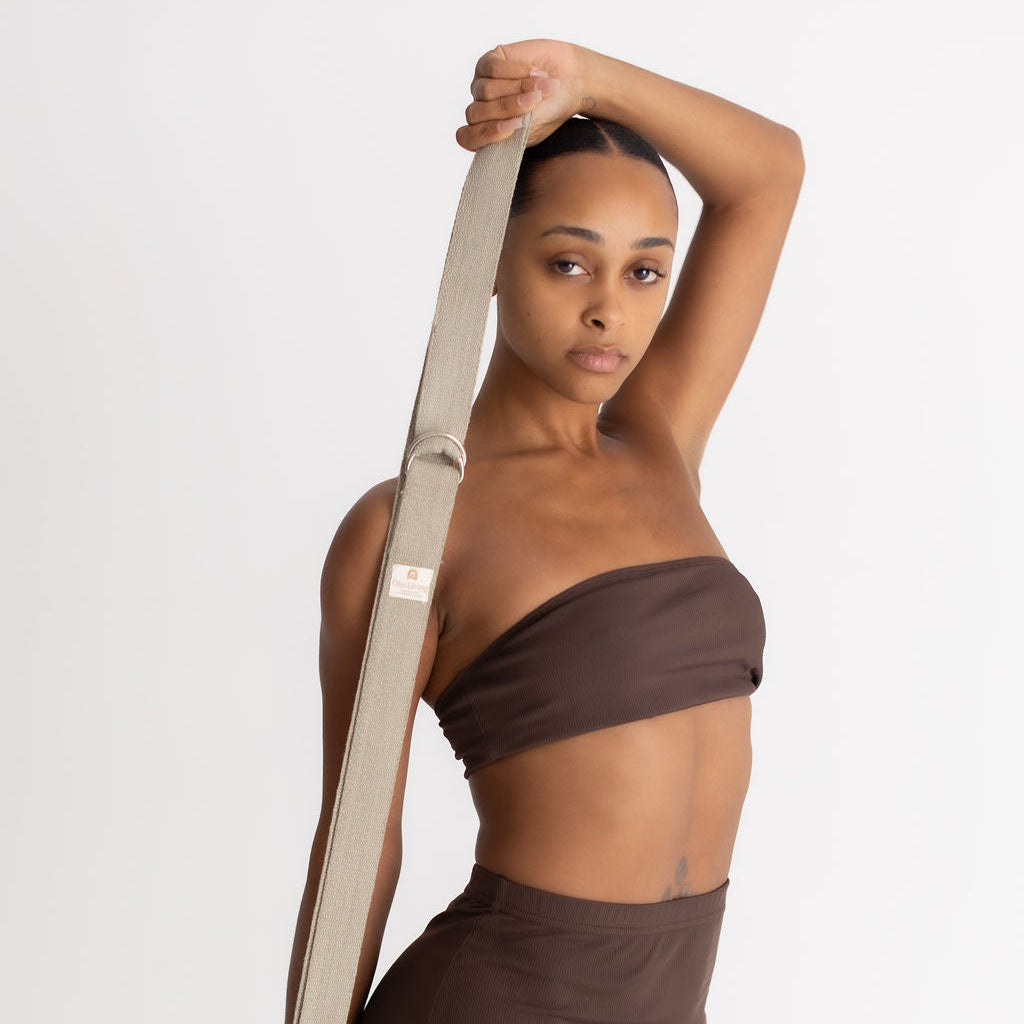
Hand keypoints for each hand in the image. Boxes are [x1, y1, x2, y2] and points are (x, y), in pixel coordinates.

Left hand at [455, 39, 584, 151]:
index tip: (512, 128)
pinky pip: (492, 68)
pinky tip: (536, 72)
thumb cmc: (552, 108)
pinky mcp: (491, 61)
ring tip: (541, 87)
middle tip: (535, 102)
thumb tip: (499, 126)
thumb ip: (513, 131)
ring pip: (486, 90)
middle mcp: (482, 109)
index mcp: (488, 132)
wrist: (571, 81)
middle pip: (476, 113)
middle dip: (507, 109)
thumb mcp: (534, 128)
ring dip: (518, 88)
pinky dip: (516, 71)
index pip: (468, 138)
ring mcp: (483, 85)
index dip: (485, 134)